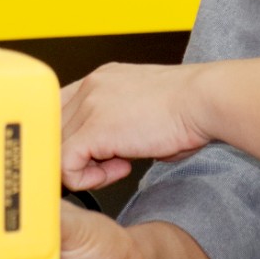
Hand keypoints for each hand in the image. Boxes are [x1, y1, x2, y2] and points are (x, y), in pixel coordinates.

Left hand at [60, 62, 212, 191]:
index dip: (75, 138)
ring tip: (120, 166)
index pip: (61, 110)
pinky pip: (67, 165)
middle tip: (114, 163)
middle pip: (56, 131)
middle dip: (81, 155)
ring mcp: (89, 105)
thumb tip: (113, 154)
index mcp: (101, 80)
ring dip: (87, 167)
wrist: (204, 100)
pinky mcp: (94, 129)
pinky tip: (119, 171)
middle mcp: (90, 87)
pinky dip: (87, 179)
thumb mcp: (144, 109)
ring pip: (57, 149)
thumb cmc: (190, 108)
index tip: (98, 154)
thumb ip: (120, 127)